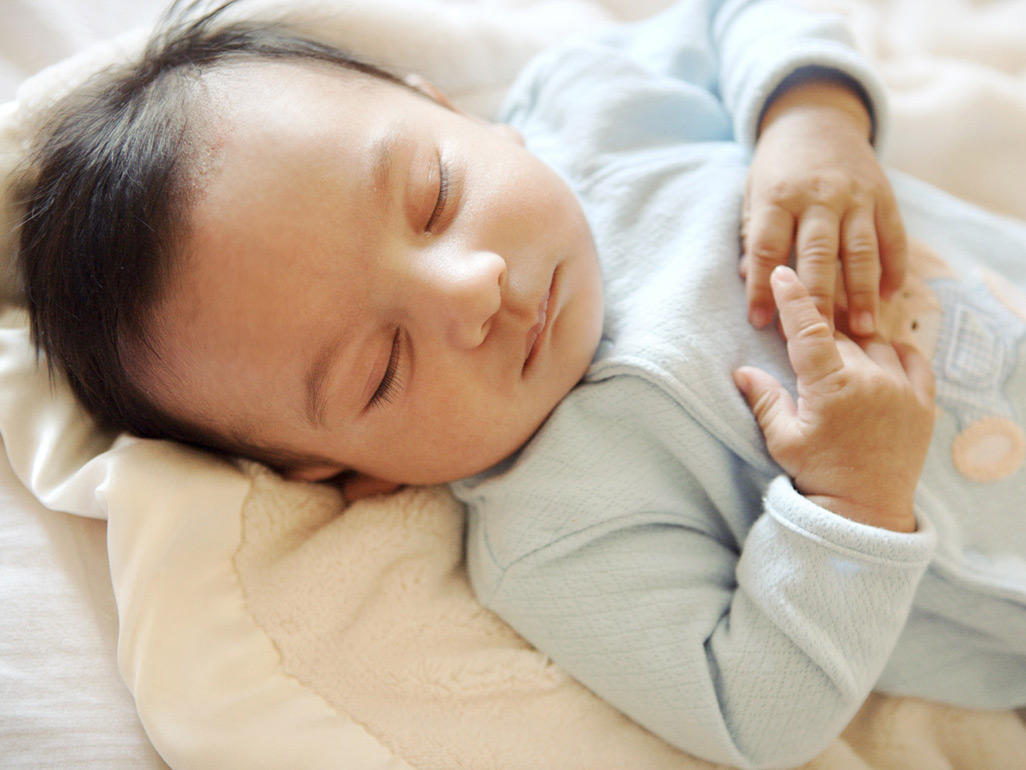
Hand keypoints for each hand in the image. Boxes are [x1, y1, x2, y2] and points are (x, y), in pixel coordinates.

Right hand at [734, 267, 933, 531]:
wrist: (865, 512)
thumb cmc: (819, 476)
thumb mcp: (783, 439)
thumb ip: (766, 399)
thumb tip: (742, 371)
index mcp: (831, 387)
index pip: (809, 329)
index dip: (794, 297)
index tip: (783, 272)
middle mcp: (870, 379)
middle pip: (840, 334)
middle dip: (821, 334)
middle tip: (807, 343)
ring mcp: (901, 389)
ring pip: (875, 343)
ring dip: (856, 344)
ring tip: (842, 360)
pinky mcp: (923, 403)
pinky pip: (914, 359)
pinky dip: (897, 352)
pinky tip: (882, 356)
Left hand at [741, 78, 906, 335]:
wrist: (815, 117)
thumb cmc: (777, 168)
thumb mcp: (753, 193)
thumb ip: (754, 235)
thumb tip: (750, 279)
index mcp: (778, 196)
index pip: (768, 248)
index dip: (762, 288)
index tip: (760, 322)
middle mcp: (819, 196)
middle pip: (818, 254)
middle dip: (819, 299)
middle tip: (821, 339)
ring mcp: (855, 195)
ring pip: (860, 250)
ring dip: (863, 293)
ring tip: (865, 330)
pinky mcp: (883, 195)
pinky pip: (892, 235)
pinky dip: (893, 267)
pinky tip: (890, 296)